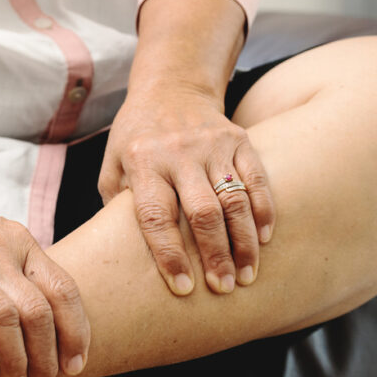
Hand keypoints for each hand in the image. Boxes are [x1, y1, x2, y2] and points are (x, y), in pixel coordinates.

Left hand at [98, 84, 274, 294]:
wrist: (170, 88)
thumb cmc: (136, 139)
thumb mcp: (113, 165)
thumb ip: (116, 205)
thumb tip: (121, 253)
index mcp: (142, 161)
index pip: (157, 216)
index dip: (170, 255)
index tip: (183, 288)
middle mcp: (178, 152)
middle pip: (203, 212)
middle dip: (215, 255)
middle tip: (223, 288)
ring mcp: (211, 144)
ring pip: (235, 199)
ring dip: (244, 242)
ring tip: (247, 275)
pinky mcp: (238, 139)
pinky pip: (257, 179)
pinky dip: (264, 211)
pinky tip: (263, 239)